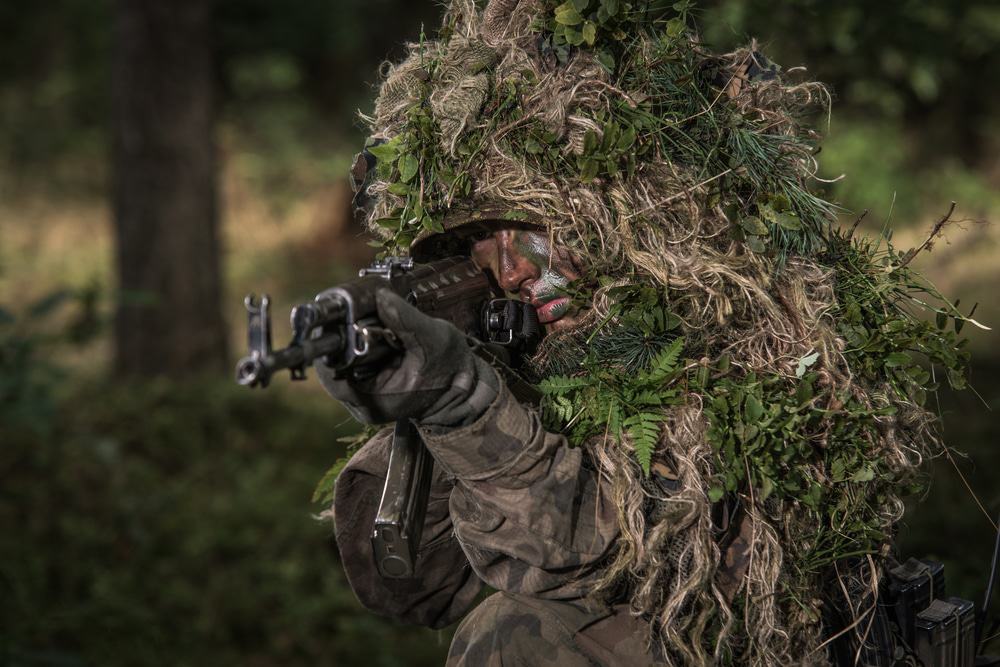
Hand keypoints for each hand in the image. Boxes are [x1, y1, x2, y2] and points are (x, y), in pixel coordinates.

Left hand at [315, 288, 497, 425]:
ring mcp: (364, 400)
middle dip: (342, 339)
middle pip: (334, 367)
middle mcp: (364, 405)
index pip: (333, 373)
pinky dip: (357, 349)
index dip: (331, 343)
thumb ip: (405, 319)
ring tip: (364, 322)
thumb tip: (380, 296)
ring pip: (341, 366)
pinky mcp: (368, 392)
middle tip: (352, 314)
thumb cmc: (450, 368)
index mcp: (375, 400)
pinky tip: (371, 335)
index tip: (336, 317)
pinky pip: (351, 367)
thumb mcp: (434, 338)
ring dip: (349, 343)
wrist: (463, 388)